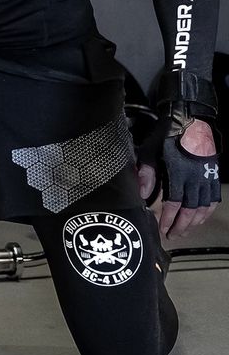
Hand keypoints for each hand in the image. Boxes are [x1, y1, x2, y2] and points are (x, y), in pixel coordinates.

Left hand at [138, 119, 219, 238]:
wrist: (190, 119)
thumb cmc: (167, 134)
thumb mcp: (151, 149)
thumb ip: (147, 172)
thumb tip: (141, 193)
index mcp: (179, 173)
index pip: (174, 203)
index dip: (168, 218)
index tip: (162, 228)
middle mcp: (196, 178)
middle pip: (190, 209)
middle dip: (181, 225)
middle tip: (173, 235)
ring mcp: (207, 177)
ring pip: (203, 207)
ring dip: (194, 222)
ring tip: (185, 230)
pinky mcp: (214, 174)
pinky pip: (214, 198)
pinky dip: (208, 211)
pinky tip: (202, 217)